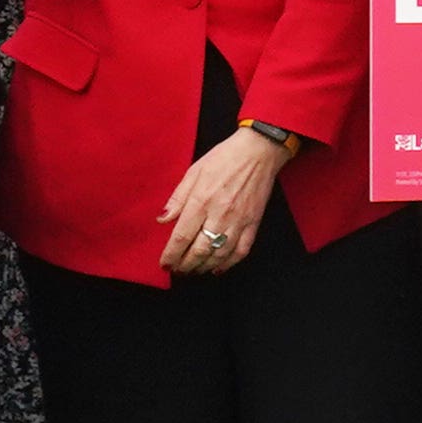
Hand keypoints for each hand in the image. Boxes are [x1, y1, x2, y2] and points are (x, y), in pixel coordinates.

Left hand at [159, 131, 280, 277]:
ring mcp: (239, 221)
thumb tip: (163, 219)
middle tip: (177, 270)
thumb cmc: (224, 158)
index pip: (181, 237)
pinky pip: (242, 250)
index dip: (171, 255)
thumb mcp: (193, 172)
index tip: (165, 264)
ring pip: (219, 254)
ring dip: (204, 267)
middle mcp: (220, 215)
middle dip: (185, 265)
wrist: (258, 151)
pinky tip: (218, 268)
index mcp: (201, 201)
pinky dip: (229, 263)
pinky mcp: (254, 222)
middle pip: (199, 251)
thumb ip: (178, 198)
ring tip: (194, 271)